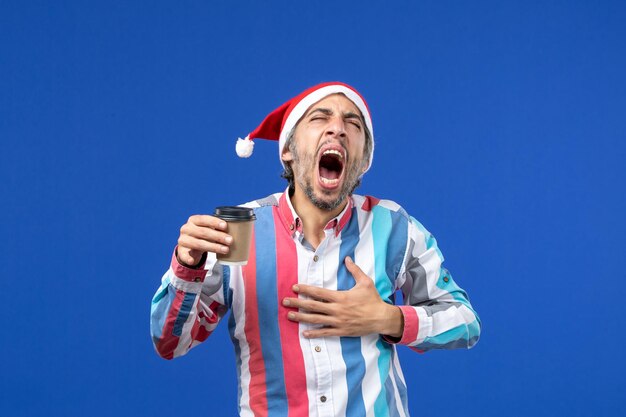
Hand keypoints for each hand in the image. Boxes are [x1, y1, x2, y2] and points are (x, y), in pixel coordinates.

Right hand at [177, 215, 231, 265]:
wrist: (189, 246)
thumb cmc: (203, 235)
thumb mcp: (208, 229)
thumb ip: (217, 228)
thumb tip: (237, 231)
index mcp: (194, 220)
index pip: (204, 219)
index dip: (214, 222)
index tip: (225, 226)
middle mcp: (186, 228)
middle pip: (203, 232)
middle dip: (218, 236)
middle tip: (230, 240)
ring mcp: (183, 240)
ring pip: (198, 243)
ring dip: (213, 247)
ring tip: (225, 250)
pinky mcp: (181, 250)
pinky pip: (184, 255)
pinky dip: (188, 258)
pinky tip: (192, 261)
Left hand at [282, 257, 402, 337]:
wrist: (382, 318)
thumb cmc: (373, 300)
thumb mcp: (365, 282)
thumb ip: (355, 270)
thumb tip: (347, 258)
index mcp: (341, 297)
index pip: (319, 292)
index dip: (305, 290)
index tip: (294, 287)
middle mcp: (337, 310)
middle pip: (313, 306)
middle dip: (297, 303)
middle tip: (285, 301)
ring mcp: (338, 322)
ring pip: (316, 320)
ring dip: (301, 318)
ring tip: (289, 316)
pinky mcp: (342, 331)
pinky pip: (325, 333)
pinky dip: (314, 334)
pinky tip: (304, 333)